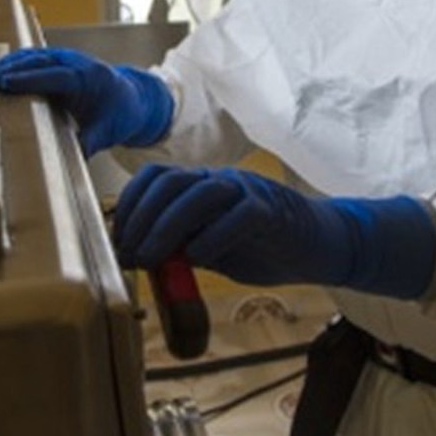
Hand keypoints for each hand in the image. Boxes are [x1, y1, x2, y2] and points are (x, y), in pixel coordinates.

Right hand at [0, 47, 172, 155]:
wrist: (133, 97)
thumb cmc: (120, 113)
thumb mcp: (108, 131)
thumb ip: (89, 143)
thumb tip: (73, 160)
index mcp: (87, 77)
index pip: (54, 75)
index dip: (29, 78)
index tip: (5, 82)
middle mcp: (74, 63)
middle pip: (36, 61)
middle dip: (7, 70)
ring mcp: (64, 59)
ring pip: (30, 57)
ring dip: (4, 66)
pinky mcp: (55, 63)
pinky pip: (30, 59)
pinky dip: (10, 66)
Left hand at [113, 165, 435, 299]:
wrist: (319, 245)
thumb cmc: (260, 246)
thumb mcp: (211, 251)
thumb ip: (179, 249)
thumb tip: (139, 258)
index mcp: (200, 186)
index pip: (155, 178)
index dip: (130, 205)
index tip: (115, 240)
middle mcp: (220, 181)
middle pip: (170, 181)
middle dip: (142, 217)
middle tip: (130, 253)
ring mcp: (247, 191)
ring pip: (201, 192)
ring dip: (168, 225)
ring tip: (153, 258)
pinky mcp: (272, 210)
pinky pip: (240, 214)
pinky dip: (213, 235)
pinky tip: (198, 258)